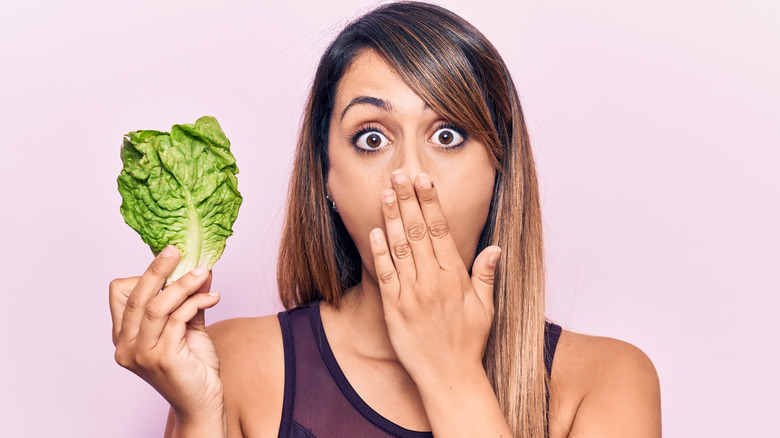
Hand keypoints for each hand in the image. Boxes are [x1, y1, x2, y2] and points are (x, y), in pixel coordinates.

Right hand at [109, 246, 223, 423]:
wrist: (202, 403)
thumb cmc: (193, 367)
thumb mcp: (188, 327)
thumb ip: (189, 300)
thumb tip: (200, 269)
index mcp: (124, 336)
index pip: (120, 293)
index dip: (145, 274)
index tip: (171, 260)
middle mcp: (125, 346)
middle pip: (136, 295)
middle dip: (157, 268)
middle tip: (176, 250)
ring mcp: (141, 354)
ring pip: (157, 305)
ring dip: (183, 284)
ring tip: (203, 273)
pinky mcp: (162, 358)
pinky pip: (178, 318)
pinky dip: (197, 302)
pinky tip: (213, 296)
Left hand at [369, 170, 500, 383]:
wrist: (448, 377)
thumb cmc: (469, 342)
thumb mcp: (485, 308)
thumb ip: (485, 276)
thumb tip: (494, 247)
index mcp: (455, 277)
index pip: (441, 231)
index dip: (431, 203)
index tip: (424, 180)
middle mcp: (432, 281)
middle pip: (418, 231)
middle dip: (407, 200)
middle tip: (399, 174)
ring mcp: (411, 294)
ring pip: (400, 247)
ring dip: (391, 218)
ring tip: (385, 193)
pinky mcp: (393, 308)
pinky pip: (384, 275)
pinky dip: (379, 252)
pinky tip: (374, 232)